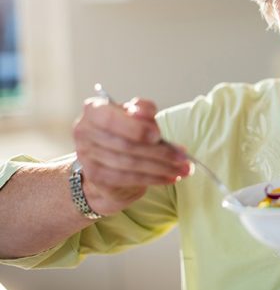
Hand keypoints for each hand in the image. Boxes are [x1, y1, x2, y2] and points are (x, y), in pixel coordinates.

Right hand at [72, 96, 190, 215]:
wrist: (108, 159)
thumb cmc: (125, 130)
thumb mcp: (135, 115)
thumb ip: (143, 109)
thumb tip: (147, 115)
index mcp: (94, 111)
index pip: (110, 119)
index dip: (135, 128)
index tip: (157, 134)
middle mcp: (85, 133)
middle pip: (127, 145)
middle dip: (160, 152)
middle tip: (184, 156)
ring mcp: (88, 157)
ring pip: (131, 164)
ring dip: (162, 168)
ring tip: (183, 169)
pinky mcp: (97, 177)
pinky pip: (130, 179)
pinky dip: (154, 178)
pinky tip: (170, 178)